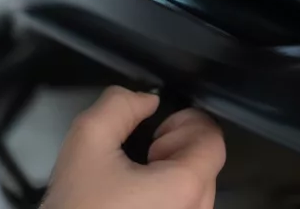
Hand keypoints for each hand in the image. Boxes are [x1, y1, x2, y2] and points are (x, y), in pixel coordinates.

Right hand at [43, 86, 225, 208]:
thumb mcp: (86, 144)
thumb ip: (119, 106)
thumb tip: (146, 101)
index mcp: (185, 189)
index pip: (213, 140)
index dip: (185, 125)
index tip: (154, 134)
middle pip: (206, 165)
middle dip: (176, 150)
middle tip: (141, 158)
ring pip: (195, 193)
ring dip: (171, 178)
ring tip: (133, 185)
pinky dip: (165, 202)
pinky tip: (132, 205)